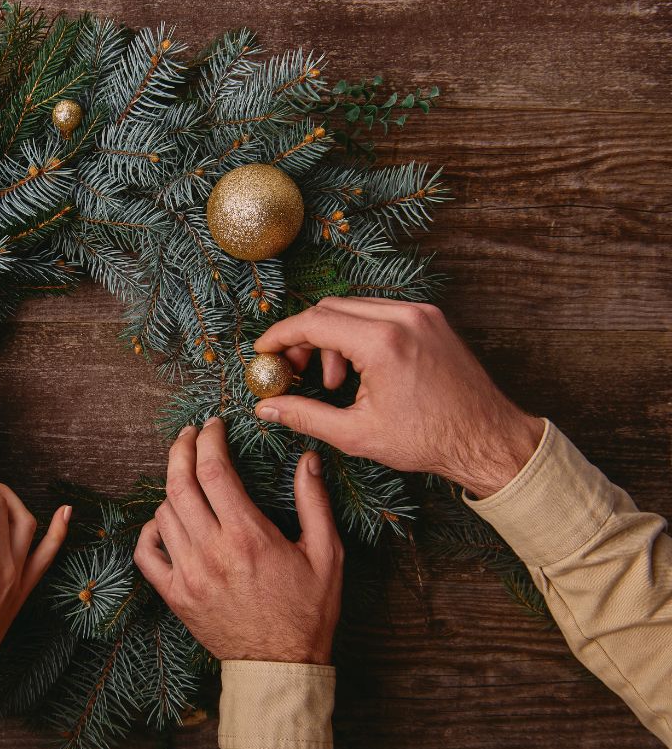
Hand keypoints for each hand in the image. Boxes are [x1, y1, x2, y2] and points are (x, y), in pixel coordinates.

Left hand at [134, 419, 341, 664]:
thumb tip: (308, 459)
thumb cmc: (308, 612)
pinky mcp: (175, 595)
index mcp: (248, 536)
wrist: (281, 667)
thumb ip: (314, 503)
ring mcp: (188, 574)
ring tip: (188, 478)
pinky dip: (151, 530)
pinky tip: (167, 522)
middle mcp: (212, 551)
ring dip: (173, 488)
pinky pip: (146, 553)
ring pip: (163, 513)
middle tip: (189, 433)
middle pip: (180, 483)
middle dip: (181, 448)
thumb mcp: (326, 554)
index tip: (213, 425)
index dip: (209, 438)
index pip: (213, 469)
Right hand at [253, 297, 543, 498]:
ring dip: (333, 336)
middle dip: (305, 337)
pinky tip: (360, 369)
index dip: (280, 336)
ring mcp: (420, 313)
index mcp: (383, 343)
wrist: (486, 438)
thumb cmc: (427, 440)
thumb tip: (266, 407)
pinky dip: (359, 333)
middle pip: (330, 308)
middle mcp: (403, 317)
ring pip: (354, 308)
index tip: (263, 351)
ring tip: (335, 381)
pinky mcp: (431, 318)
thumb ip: (304, 415)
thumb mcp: (356, 434)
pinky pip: (379, 312)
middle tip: (294, 371)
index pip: (314, 322)